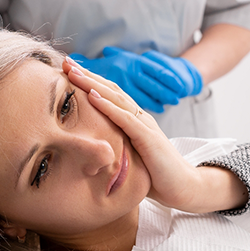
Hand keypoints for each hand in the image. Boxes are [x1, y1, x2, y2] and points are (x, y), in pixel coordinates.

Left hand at [63, 58, 246, 212]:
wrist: (183, 188)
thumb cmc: (156, 177)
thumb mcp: (130, 158)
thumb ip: (116, 148)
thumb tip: (91, 151)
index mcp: (135, 122)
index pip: (110, 96)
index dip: (90, 83)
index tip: (68, 73)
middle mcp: (140, 119)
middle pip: (111, 91)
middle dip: (88, 76)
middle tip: (66, 63)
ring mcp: (146, 126)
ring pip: (116, 99)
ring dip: (93, 84)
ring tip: (73, 73)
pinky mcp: (149, 138)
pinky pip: (125, 119)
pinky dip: (108, 106)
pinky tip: (92, 96)